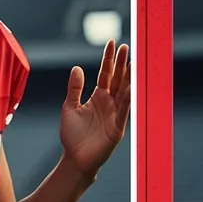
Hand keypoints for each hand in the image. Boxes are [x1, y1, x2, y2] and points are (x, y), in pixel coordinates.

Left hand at [59, 40, 130, 178]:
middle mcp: (109, 103)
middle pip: (118, 79)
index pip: (105, 73)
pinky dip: (128, 100)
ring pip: (124, 92)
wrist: (75, 158)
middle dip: (122, 63)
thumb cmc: (72, 135)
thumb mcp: (69, 107)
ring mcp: (115, 114)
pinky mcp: (117, 128)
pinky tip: (131, 87)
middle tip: (127, 46)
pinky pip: (124, 112)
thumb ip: (74, 88)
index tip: (112, 42)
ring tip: (133, 62)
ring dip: (128, 77)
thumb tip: (76, 68)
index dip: (109, 59)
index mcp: (98, 97)